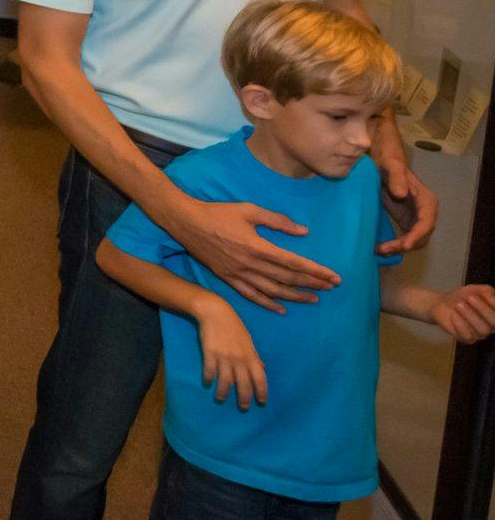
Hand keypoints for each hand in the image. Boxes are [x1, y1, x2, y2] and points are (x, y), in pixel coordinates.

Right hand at [171, 199, 337, 311]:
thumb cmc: (218, 213)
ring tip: (313, 299)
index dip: (316, 271)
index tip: (334, 277)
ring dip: (295, 297)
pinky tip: (282, 309)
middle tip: (330, 287)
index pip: (294, 263)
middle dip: (312, 283)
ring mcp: (238, 274)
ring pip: (272, 291)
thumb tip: (303, 231)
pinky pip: (251, 295)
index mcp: (257, 246)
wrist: (186, 222)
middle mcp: (250, 264)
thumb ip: (277, 221)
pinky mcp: (228, 279)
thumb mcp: (249, 210)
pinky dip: (268, 304)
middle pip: (287, 278)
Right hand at [196, 301, 268, 408]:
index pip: (260, 378)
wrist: (216, 313)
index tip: (262, 402)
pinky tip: (207, 383)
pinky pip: (210, 370)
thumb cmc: (234, 326)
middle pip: (244, 384)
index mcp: (251, 356)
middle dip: (244, 398)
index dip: (262, 391)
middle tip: (243, 408)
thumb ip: (255, 356)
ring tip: (221, 399)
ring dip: (223, 392)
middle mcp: (239, 359)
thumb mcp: (248, 341)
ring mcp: (224, 357)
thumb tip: (263, 368)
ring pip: (225, 381)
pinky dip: (209, 378)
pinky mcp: (210, 353)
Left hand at [381, 161, 438, 254]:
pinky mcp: (407, 222)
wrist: (385, 163)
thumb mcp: (392, 166)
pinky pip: (405, 238)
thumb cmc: (390, 164)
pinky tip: (380, 248)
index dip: (417, 236)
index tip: (405, 246)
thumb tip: (401, 194)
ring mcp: (417, 219)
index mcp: (427, 201)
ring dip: (398, 248)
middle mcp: (426, 213)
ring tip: (379, 251)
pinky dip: (395, 245)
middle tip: (383, 250)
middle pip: (421, 236)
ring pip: (414, 241)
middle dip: (404, 245)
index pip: (426, 223)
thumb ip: (396, 178)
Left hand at [430, 284, 494, 343]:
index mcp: (494, 314)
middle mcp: (490, 326)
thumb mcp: (474, 289)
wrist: (442, 303)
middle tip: (470, 297)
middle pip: (494, 322)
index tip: (486, 295)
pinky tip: (453, 315)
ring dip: (470, 315)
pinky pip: (468, 335)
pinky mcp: (466, 338)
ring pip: (482, 330)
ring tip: (458, 304)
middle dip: (483, 309)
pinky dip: (460, 324)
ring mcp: (479, 333)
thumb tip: (492, 295)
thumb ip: (486, 291)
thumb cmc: (462, 296)